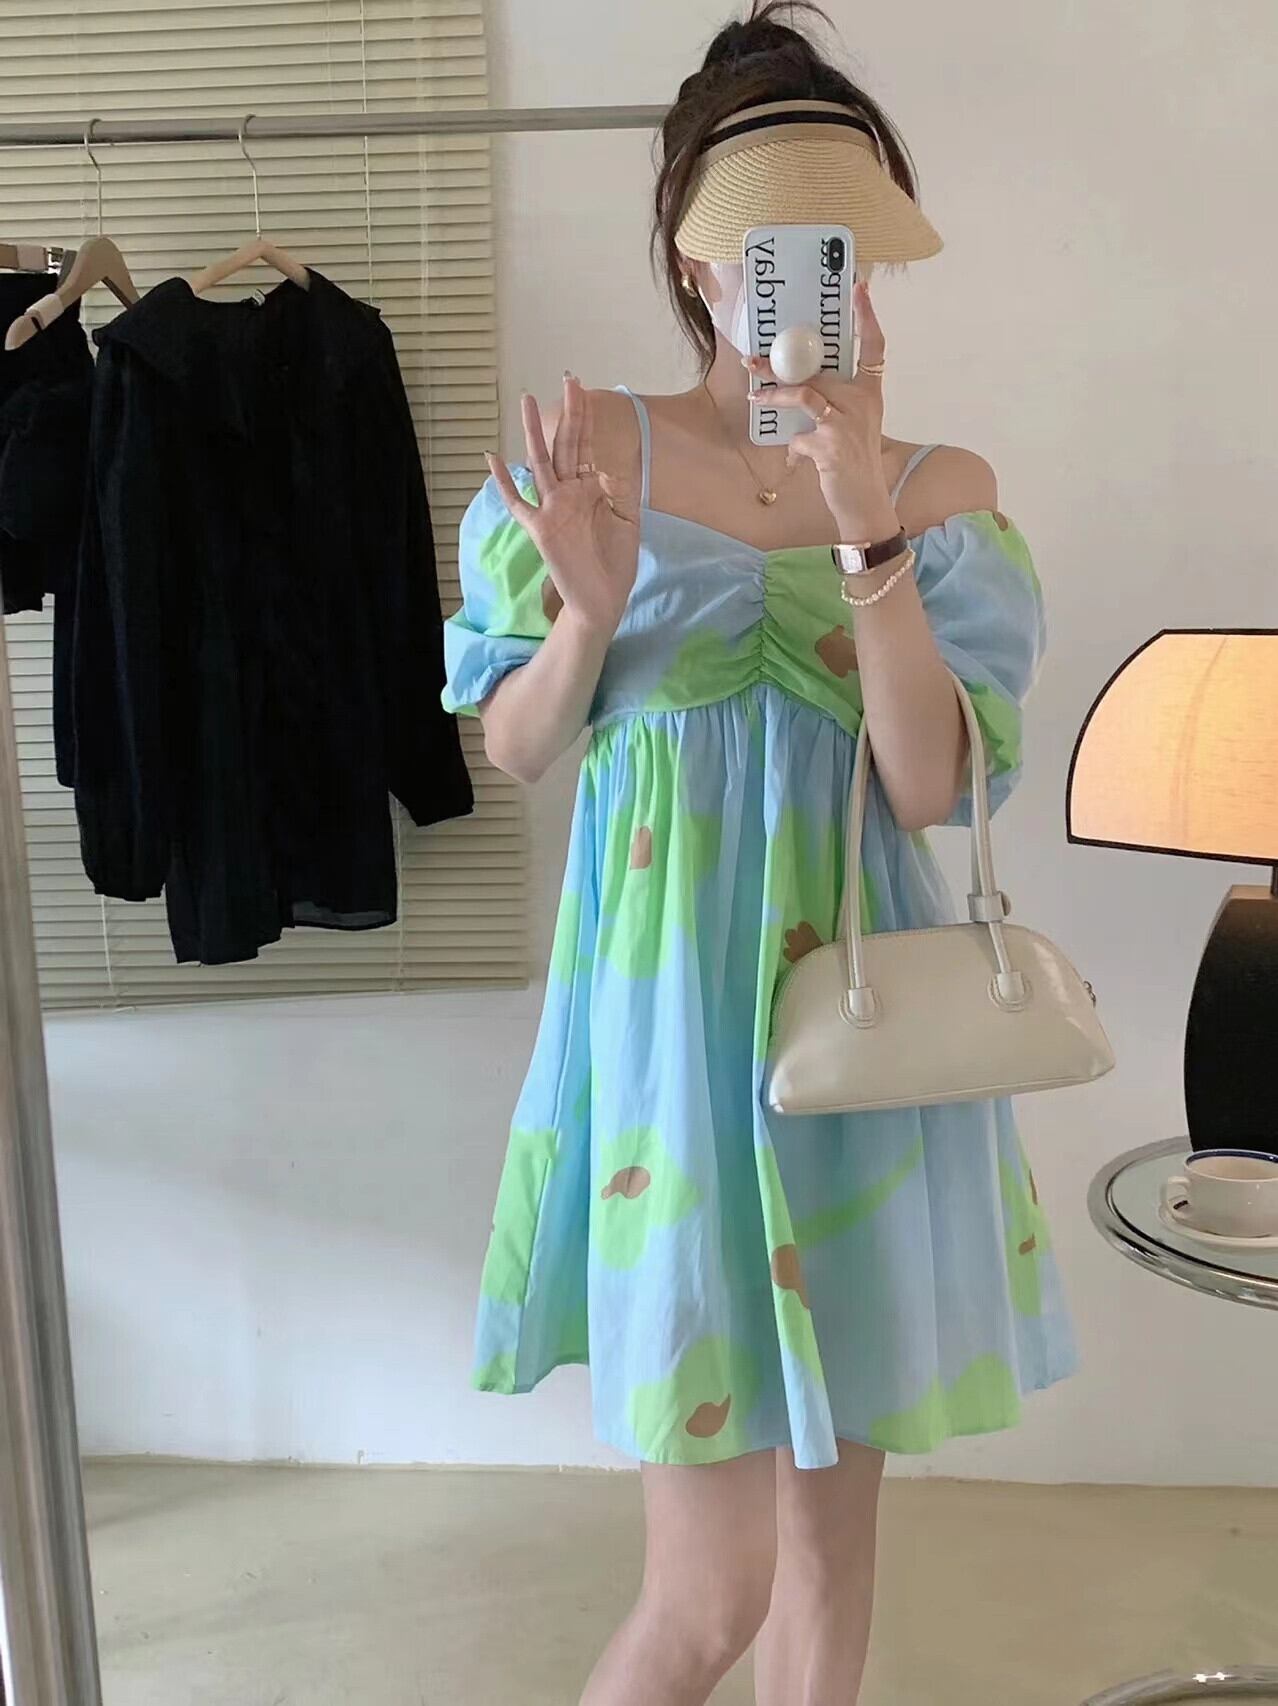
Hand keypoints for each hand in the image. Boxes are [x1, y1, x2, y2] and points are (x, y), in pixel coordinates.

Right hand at [487, 377, 639, 636]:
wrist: (604, 601)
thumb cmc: (616, 564)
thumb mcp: (628, 522)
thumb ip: (620, 492)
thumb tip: (609, 466)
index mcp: (589, 490)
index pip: (585, 446)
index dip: (584, 417)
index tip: (582, 388)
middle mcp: (567, 494)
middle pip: (565, 445)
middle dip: (568, 413)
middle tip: (568, 378)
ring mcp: (551, 509)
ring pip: (540, 463)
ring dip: (534, 432)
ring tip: (527, 401)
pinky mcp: (541, 529)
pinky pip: (518, 503)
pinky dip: (504, 482)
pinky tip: (492, 458)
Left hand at [747, 281, 898, 543]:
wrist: (865, 504)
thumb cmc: (854, 467)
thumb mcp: (850, 430)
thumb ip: (830, 408)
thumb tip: (797, 398)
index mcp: (870, 393)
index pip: (874, 346)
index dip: (867, 316)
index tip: (860, 287)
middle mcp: (863, 401)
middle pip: (818, 370)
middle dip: (780, 366)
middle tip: (751, 360)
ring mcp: (848, 421)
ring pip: (803, 393)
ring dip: (774, 394)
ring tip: (753, 394)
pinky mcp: (831, 443)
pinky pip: (799, 435)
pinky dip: (793, 447)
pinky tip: (796, 458)